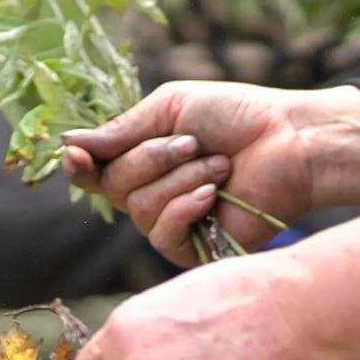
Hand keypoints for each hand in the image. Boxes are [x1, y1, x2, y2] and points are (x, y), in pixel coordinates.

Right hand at [61, 81, 359, 265]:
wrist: (291, 141)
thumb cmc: (238, 117)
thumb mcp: (172, 110)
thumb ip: (122, 132)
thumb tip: (68, 144)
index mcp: (141, 159)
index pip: (93, 172)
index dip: (79, 165)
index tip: (75, 154)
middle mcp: (150, 194)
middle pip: (112, 187)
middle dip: (152, 158)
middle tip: (194, 142)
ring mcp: (172, 223)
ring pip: (139, 208)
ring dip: (181, 178)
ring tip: (220, 164)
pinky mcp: (195, 249)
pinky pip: (163, 234)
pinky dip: (185, 207)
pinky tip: (213, 194)